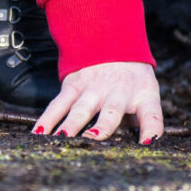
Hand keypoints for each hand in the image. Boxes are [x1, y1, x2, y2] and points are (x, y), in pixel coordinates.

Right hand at [34, 61, 163, 144]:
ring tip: (62, 139)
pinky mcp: (73, 85)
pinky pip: (59, 104)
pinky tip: (38, 134)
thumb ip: (143, 122)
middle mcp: (119, 91)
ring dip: (71, 124)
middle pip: (111, 111)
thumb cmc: (133, 79)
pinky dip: (48, 119)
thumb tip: (139, 150)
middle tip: (93, 140)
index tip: (146, 145)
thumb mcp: (146, 95)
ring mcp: (94, 88)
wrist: (112, 40)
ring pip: (81, 109)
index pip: (152, 115)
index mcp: (143, 95)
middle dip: (102, 127)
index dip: (151, 131)